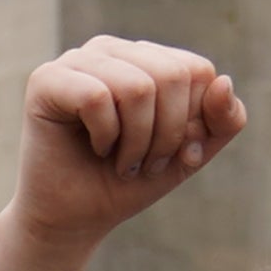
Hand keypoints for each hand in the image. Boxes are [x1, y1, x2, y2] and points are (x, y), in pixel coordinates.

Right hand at [1, 38, 249, 270]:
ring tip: (121, 161)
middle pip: (171, 75)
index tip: (170, 156)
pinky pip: (96, 98)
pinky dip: (105, 136)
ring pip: (137, 87)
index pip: (197, 70)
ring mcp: (77, 60)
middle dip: (168, 134)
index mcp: (145, 57)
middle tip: (145, 163)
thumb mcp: (188, 154)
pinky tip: (95, 149)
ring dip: (137, 141)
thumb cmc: (127, 182)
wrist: (75, 220)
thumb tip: (224, 81)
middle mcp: (111, 50)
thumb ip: (222, 120)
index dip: (193, 122)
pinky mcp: (46, 79)